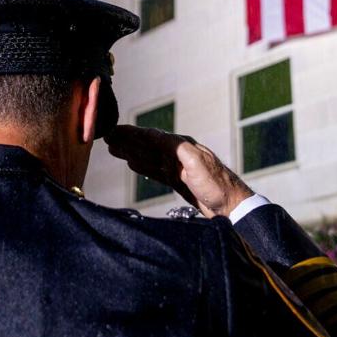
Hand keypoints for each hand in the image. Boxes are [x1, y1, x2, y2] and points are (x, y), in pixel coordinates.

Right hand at [105, 125, 253, 218]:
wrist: (230, 205)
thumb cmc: (216, 184)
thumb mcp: (196, 163)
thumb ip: (177, 149)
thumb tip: (157, 136)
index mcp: (181, 146)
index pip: (151, 136)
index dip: (131, 133)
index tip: (114, 130)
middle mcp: (178, 153)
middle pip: (147, 144)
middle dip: (127, 140)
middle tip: (106, 137)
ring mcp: (177, 167)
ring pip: (148, 156)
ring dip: (130, 151)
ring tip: (113, 149)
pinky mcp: (178, 180)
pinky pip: (154, 170)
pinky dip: (141, 165)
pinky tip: (131, 163)